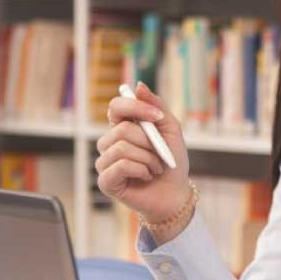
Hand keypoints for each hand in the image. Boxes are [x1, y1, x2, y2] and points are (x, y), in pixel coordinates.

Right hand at [95, 83, 192, 222]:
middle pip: (122, 129)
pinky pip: (121, 165)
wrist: (175, 194)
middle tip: (160, 155)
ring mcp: (105, 162)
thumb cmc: (172, 162)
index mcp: (122, 127)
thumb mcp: (171, 130)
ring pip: (122, 148)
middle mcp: (109, 143)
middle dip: (149, 142)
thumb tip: (138, 86)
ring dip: (148, 158)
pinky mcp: (105, 181)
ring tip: (155, 168)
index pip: (116, 106)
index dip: (135, 107)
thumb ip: (156, 107)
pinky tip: (146, 176)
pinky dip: (141, 170)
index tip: (158, 117)